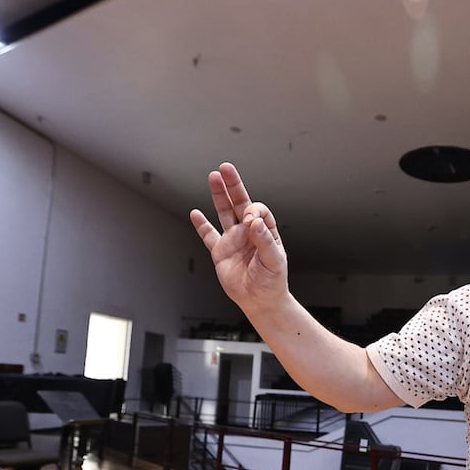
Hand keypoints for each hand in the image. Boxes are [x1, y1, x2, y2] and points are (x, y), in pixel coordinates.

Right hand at [189, 162, 288, 311]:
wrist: (260, 300)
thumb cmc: (272, 281)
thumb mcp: (274, 260)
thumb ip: (264, 240)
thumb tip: (254, 222)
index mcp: (265, 231)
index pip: (258, 211)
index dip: (253, 211)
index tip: (250, 221)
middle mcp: (248, 233)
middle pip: (239, 203)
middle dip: (233, 186)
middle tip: (226, 168)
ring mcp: (233, 240)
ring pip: (224, 213)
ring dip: (219, 196)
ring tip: (213, 178)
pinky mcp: (220, 252)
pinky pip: (208, 236)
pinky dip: (201, 225)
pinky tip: (195, 213)